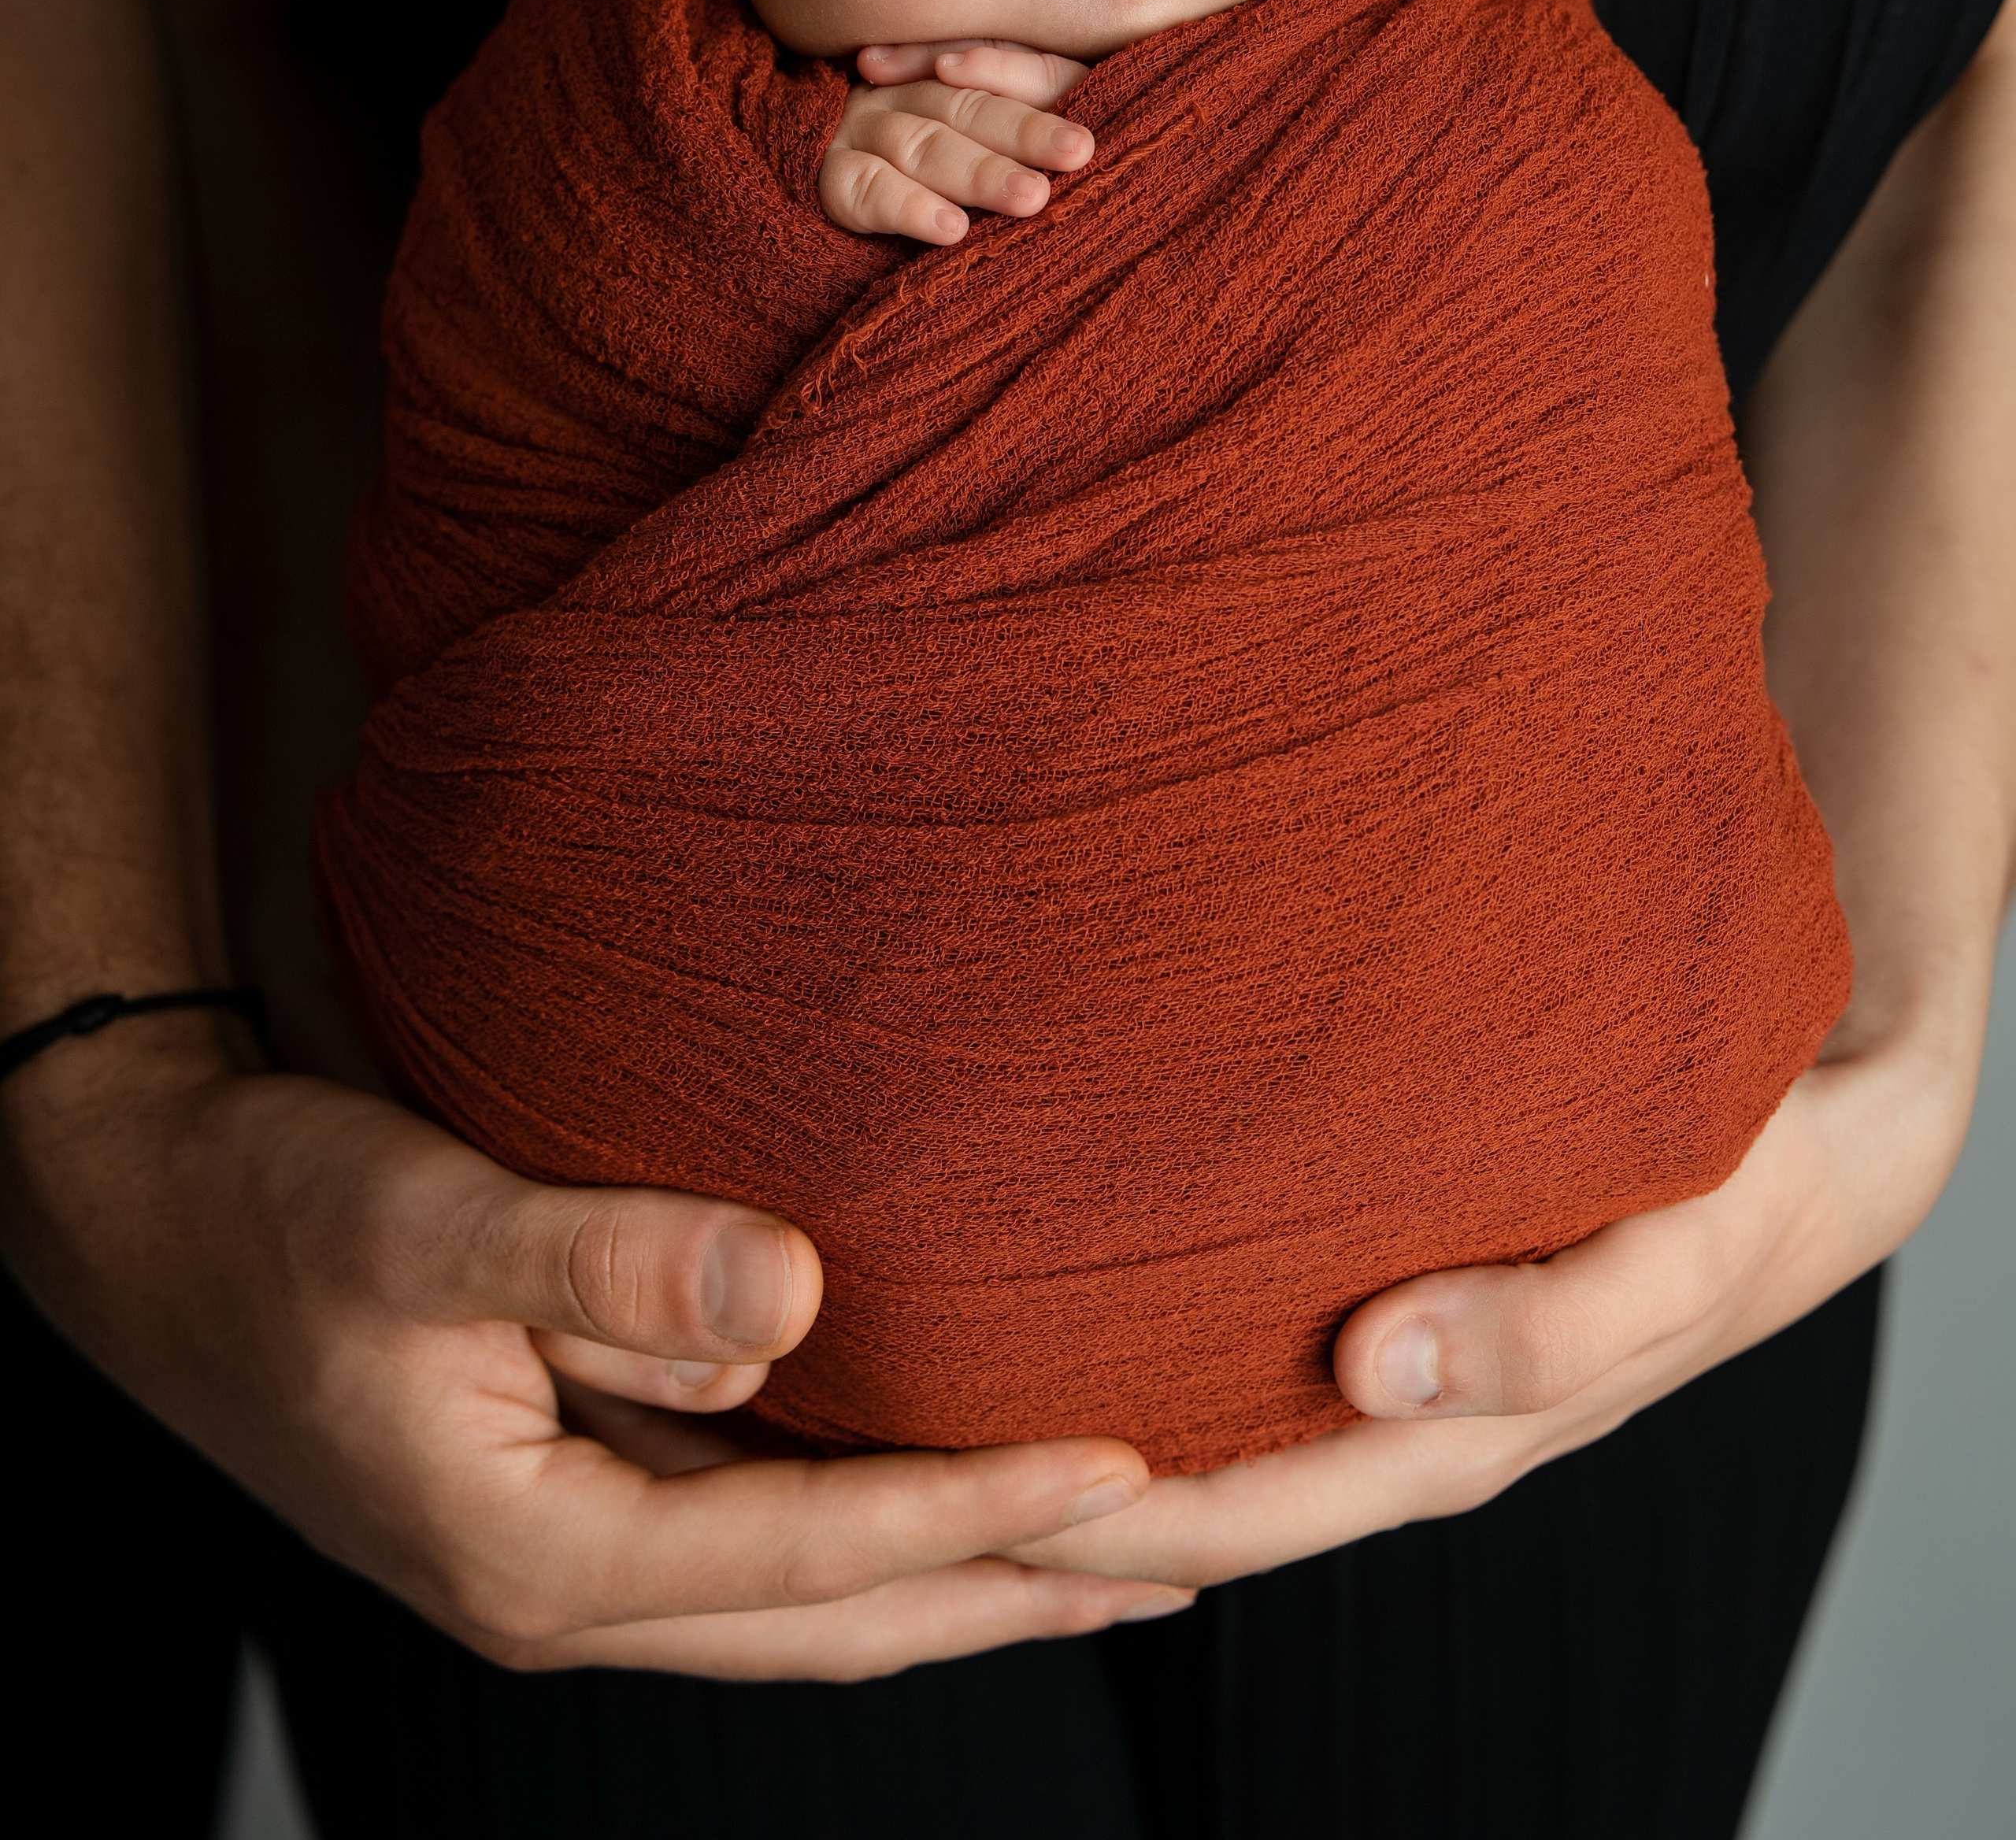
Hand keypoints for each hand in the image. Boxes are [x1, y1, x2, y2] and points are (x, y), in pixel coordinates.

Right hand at [0, 1023, 1185, 1679]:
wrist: (144, 1225)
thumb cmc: (267, 1217)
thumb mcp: (415, 1225)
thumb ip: (597, 1260)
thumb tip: (791, 1294)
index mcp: (541, 1557)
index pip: (818, 1559)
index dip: (983, 1514)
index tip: (1140, 1470)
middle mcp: (575, 1591)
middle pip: (850, 1629)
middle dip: (1029, 1597)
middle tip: (1211, 1556)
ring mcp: (578, 1561)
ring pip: (821, 1610)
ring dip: (978, 1586)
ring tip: (1140, 1551)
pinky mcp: (579, 1503)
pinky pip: (773, 1553)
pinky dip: (891, 1542)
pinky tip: (959, 1493)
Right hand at [820, 41, 1092, 244]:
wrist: (806, 210)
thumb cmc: (933, 174)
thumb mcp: (982, 137)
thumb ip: (1030, 107)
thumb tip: (1097, 125)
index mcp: (943, 72)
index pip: (995, 67)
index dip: (1038, 90)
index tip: (1082, 138)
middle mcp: (900, 90)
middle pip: (966, 107)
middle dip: (1022, 133)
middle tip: (1076, 155)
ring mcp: (860, 130)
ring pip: (923, 143)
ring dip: (978, 171)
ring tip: (1030, 198)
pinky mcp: (830, 177)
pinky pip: (865, 188)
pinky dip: (907, 206)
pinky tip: (950, 229)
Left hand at [1005, 1006, 1983, 1590]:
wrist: (1797, 1137)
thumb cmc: (1729, 1185)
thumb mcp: (1673, 1250)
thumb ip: (1549, 1329)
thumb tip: (1380, 1368)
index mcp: (1438, 1432)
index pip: (1219, 1513)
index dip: (1079, 1516)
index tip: (944, 1485)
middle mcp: (1380, 1409)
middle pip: (1171, 1486)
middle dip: (1025, 1484)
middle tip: (866, 1434)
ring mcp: (1370, 1353)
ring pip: (1187, 1415)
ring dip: (1061, 1414)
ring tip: (908, 1370)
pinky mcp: (1367, 1280)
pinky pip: (1226, 1339)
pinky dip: (1130, 1337)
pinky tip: (1038, 1284)